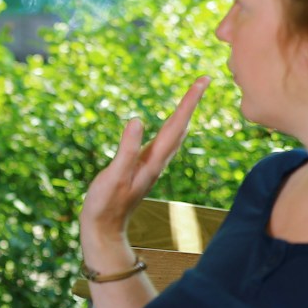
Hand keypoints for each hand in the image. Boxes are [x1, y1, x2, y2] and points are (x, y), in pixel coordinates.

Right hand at [80, 78, 210, 247]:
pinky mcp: (144, 167)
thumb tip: (136, 120)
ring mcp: (152, 165)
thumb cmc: (105, 204)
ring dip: (184, 114)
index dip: (189, 102)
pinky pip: (165, 142)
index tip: (202, 80)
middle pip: (180, 126)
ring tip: (192, 96)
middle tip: (203, 80)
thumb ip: (126, 150)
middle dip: (191, 102)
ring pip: (175, 134)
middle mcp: (158, 161)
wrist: (104, 228)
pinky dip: (173, 127)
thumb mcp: (113, 175)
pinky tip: (171, 125)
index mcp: (153, 160)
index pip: (176, 125)